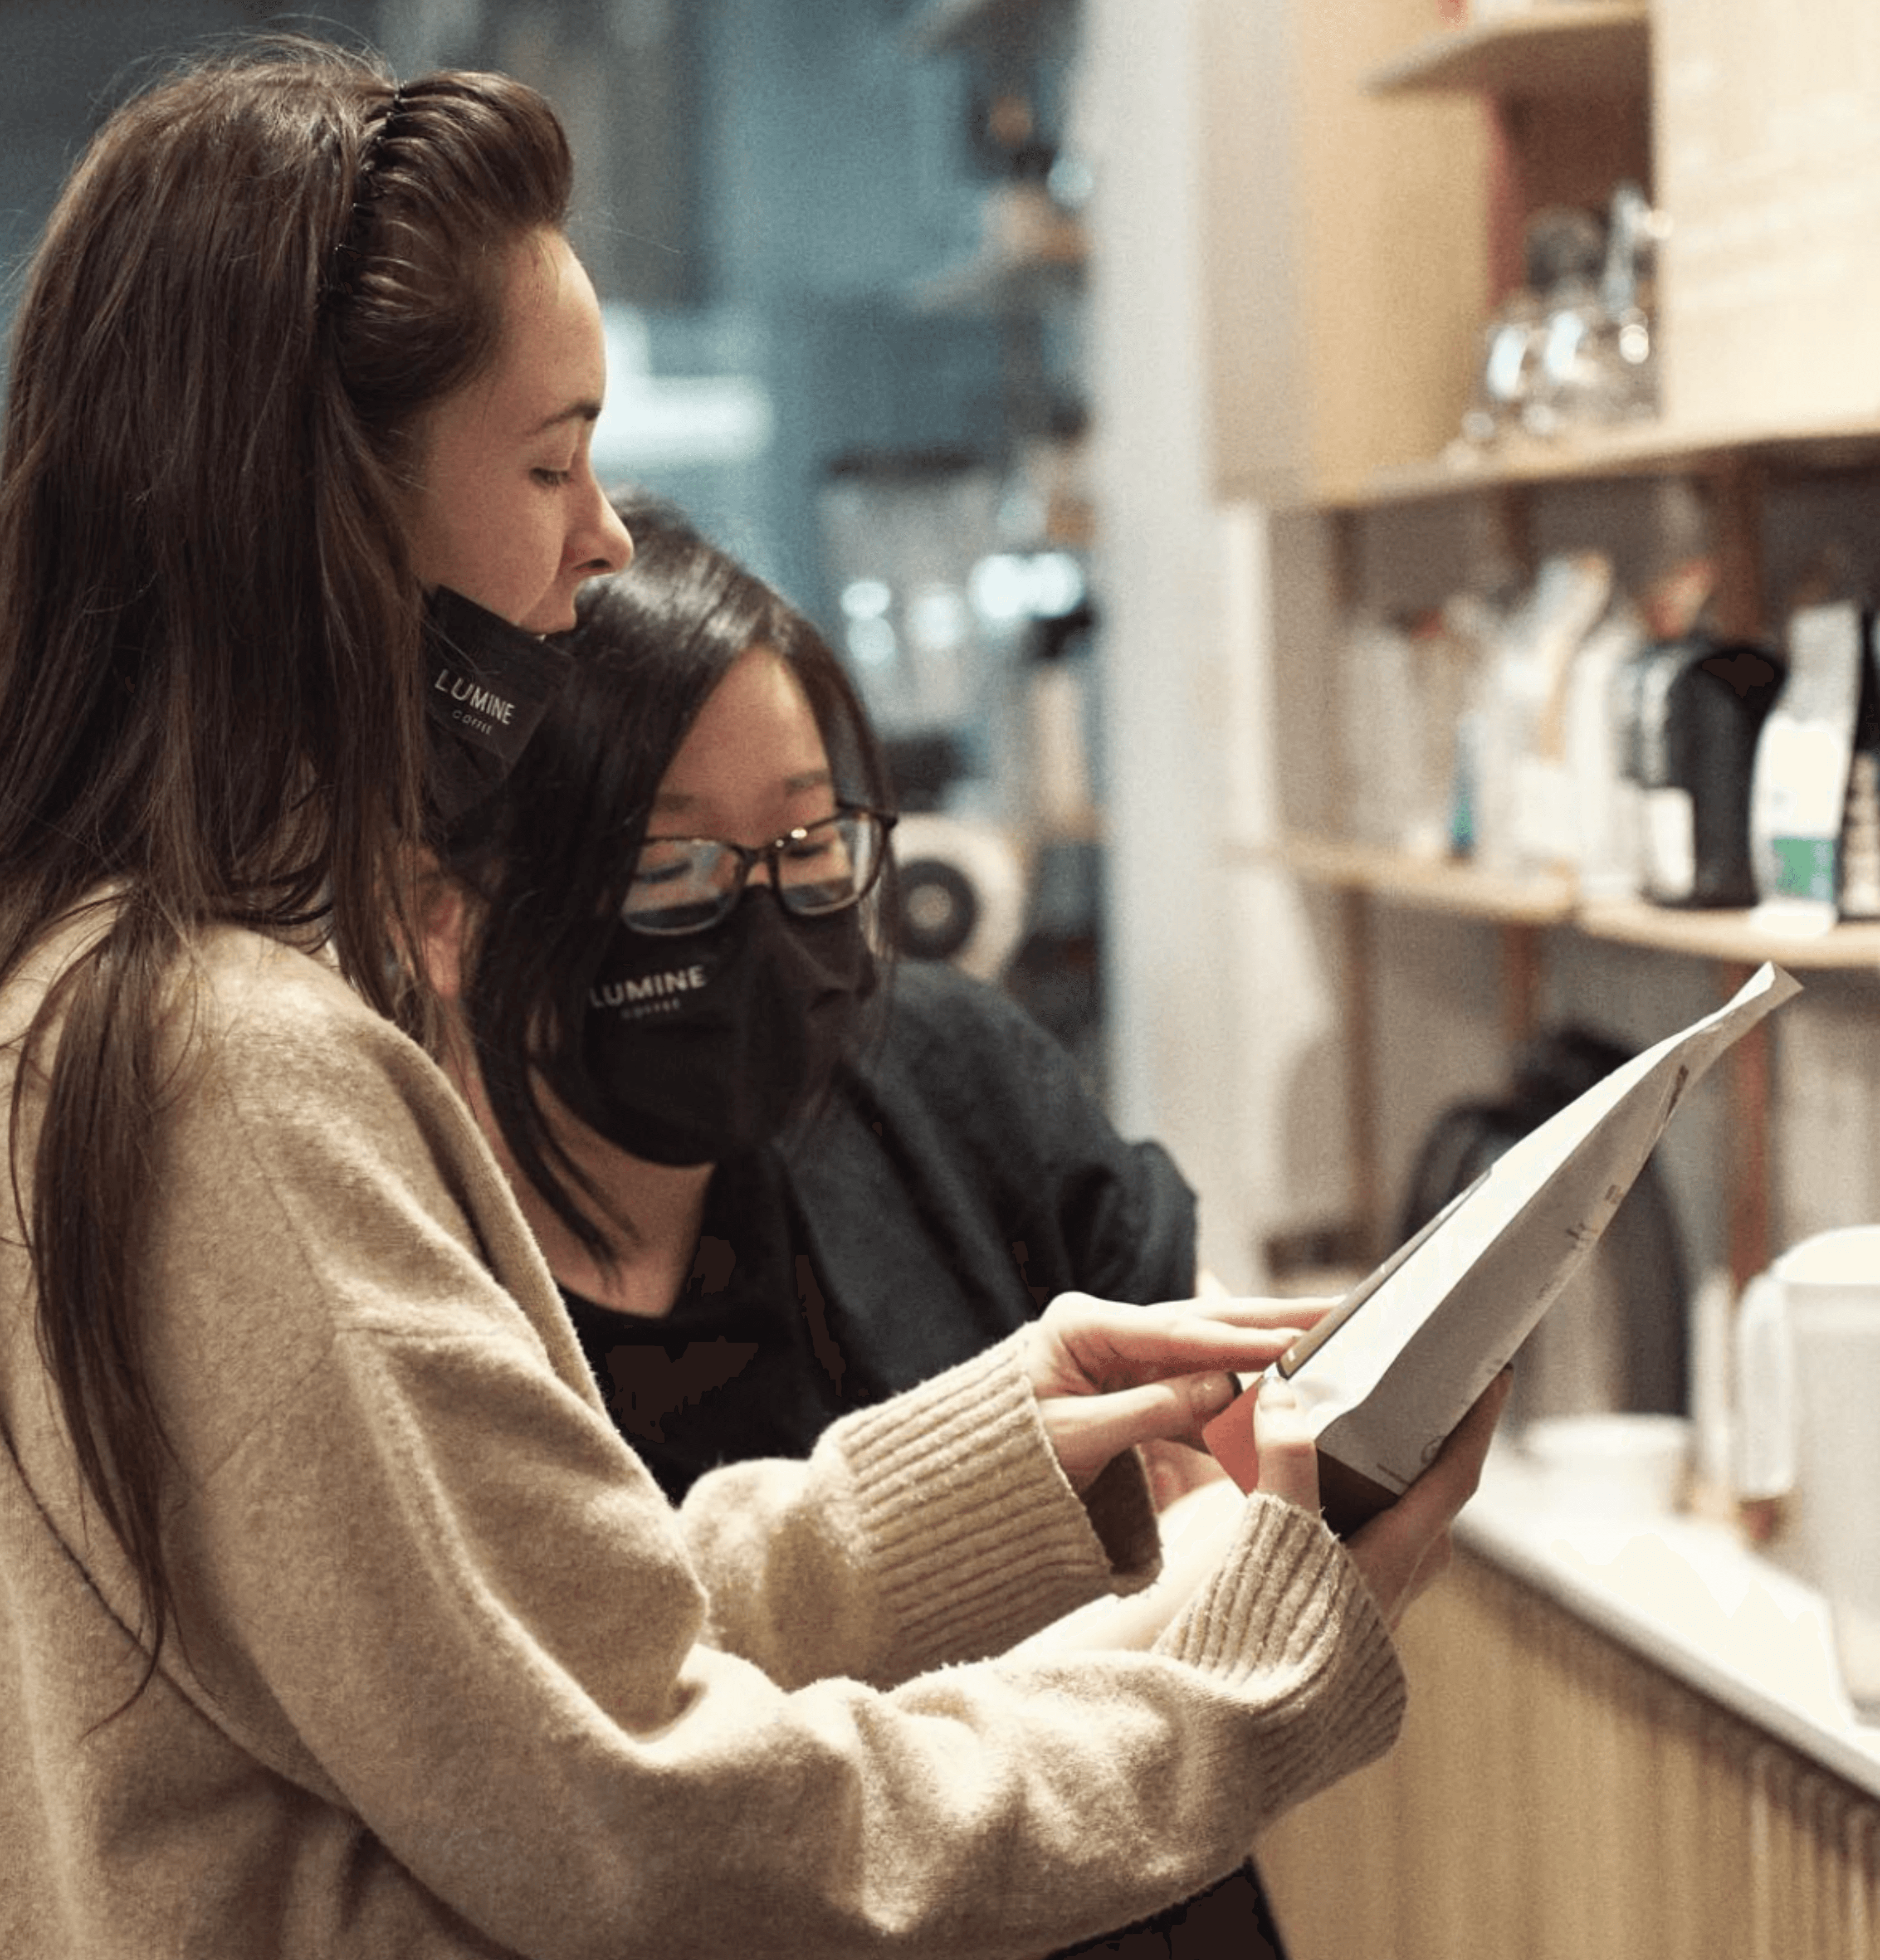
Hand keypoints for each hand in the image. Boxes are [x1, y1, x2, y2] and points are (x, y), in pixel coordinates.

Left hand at [1022, 1291, 1329, 1492]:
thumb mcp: (1076, 1438)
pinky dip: (1236, 1395)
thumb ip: (1151, 1411)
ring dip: (1266, 1349)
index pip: (1175, 1332)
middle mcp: (1108, 1327)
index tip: (1294, 1343)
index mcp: (1081, 1325)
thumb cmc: (1009, 1456)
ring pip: (1209, 1349)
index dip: (1237, 1341)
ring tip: (1328, 1338)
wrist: (969, 1479)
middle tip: (1340, 1307)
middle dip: (1273, 1318)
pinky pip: (1196, 1386)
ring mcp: (1124, 1353)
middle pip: (1203, 1322)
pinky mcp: (1137, 1383)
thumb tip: (1227, 1387)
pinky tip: (1283, 1390)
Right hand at [1250, 1368, 1512, 1625]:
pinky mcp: (1343, 1646)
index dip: (1477, 1423)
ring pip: (1393, 1546)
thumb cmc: (1271, 1639)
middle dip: (1421, 1460)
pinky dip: (1342, 1536)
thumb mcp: (1277, 1536)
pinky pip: (1358, 1573)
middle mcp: (1396, 1592)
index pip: (1455, 1477)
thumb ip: (1284, 1462)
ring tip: (1337, 1461)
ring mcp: (1371, 1624)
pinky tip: (1304, 1529)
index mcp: (1396, 1561)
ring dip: (1375, 1500)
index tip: (1496, 1377)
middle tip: (1403, 1411)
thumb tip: (1281, 1395)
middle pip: (1427, 1511)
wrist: (1245, 1742)